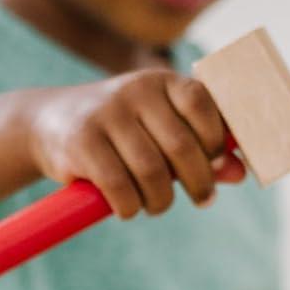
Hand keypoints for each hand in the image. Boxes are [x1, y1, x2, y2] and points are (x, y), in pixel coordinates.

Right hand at [25, 71, 247, 219]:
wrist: (48, 124)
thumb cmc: (121, 133)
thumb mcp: (161, 133)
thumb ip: (202, 150)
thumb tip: (241, 172)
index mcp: (160, 81)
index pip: (203, 104)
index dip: (216, 141)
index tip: (214, 165)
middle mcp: (135, 90)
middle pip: (181, 146)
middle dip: (199, 182)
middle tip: (201, 199)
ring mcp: (106, 114)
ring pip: (152, 172)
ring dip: (161, 201)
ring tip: (156, 205)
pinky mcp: (82, 141)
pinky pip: (120, 187)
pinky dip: (130, 207)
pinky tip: (128, 207)